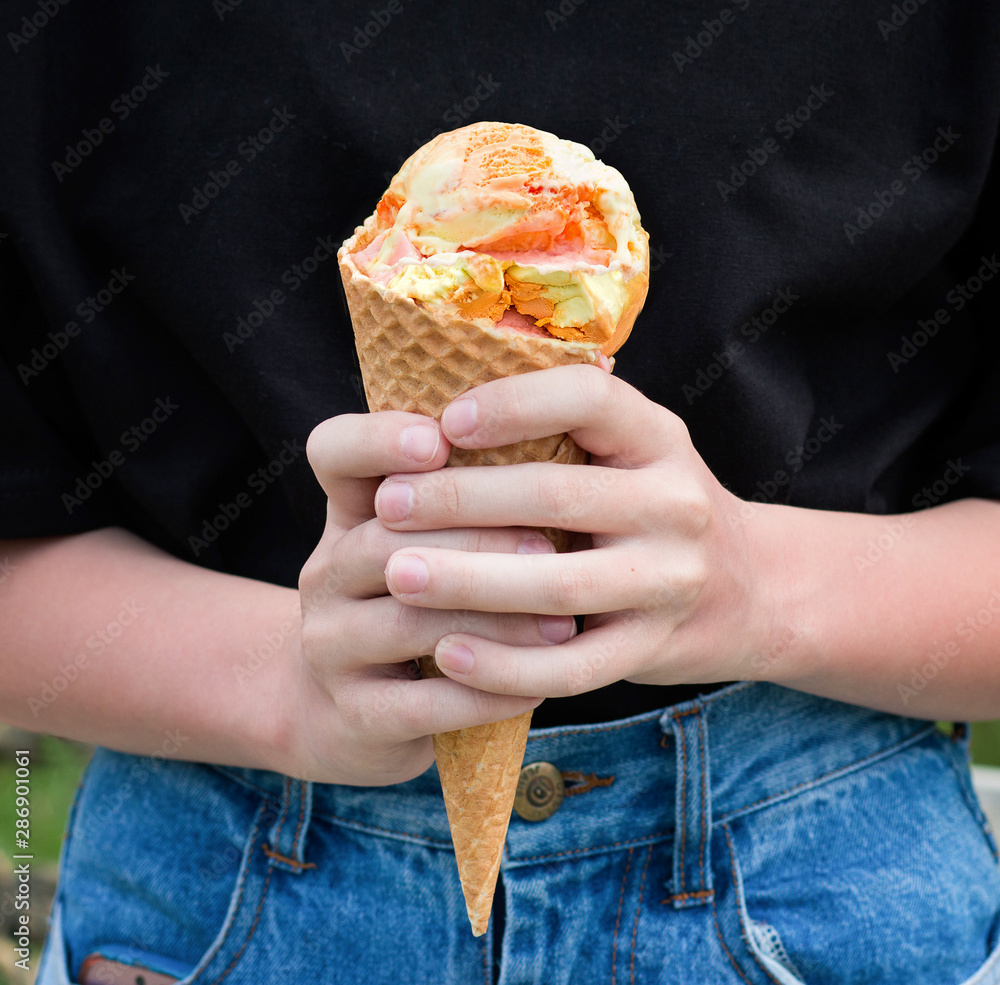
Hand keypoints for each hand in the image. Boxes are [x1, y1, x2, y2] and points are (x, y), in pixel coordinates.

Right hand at [285, 410, 570, 786]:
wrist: (348, 714)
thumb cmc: (417, 608)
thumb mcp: (423, 545)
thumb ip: (471, 501)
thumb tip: (561, 439)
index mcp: (350, 516)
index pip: (334, 454)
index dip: (376, 440)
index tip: (437, 442)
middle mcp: (326, 573)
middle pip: (384, 542)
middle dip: (473, 544)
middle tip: (549, 551)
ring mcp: (330, 647)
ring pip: (407, 624)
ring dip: (493, 623)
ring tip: (563, 625)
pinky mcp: (353, 715)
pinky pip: (423, 705)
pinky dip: (484, 695)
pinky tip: (536, 688)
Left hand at [374, 365, 772, 698]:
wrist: (747, 591)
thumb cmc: (652, 511)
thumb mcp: (632, 454)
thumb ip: (565, 433)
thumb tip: (438, 416)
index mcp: (659, 437)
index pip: (588, 398)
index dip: (514, 404)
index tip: (446, 423)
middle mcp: (676, 502)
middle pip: (558, 494)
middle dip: (461, 500)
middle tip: (388, 506)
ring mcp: (672, 581)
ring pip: (558, 583)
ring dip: (467, 581)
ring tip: (397, 576)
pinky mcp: (656, 649)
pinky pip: (572, 667)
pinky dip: (504, 665)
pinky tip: (446, 654)